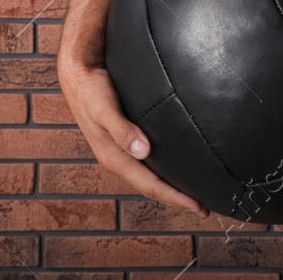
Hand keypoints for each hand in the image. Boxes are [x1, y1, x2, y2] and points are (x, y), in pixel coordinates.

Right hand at [58, 59, 210, 218]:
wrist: (78, 74)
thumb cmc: (91, 90)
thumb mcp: (104, 109)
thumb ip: (122, 130)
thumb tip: (143, 151)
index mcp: (114, 158)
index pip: (150, 185)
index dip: (175, 198)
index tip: (198, 208)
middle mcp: (119, 158)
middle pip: (152, 186)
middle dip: (177, 198)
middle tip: (204, 209)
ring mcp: (122, 150)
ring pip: (151, 175)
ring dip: (171, 186)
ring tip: (194, 192)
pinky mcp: (126, 139)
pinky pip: (148, 161)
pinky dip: (164, 169)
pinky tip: (176, 166)